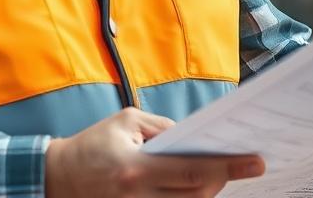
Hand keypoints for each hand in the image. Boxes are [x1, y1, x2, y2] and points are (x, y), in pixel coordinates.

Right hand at [45, 107, 265, 197]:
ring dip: (208, 191)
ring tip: (221, 172)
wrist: (57, 177)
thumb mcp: (127, 122)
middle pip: (197, 196)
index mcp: (136, 169)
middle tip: (243, 163)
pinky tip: (198, 185)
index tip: (256, 162)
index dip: (227, 167)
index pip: (192, 171)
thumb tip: (197, 138)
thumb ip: (164, 129)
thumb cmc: (94, 144)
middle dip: (223, 179)